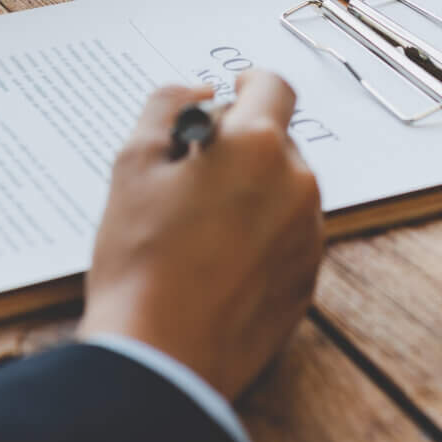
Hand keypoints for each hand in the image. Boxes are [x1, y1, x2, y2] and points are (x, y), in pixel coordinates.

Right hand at [79, 74, 324, 401]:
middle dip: (240, 147)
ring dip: (251, 193)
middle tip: (189, 176)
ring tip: (196, 228)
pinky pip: (288, 239)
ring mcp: (308, 236)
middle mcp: (297, 185)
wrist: (161, 357)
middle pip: (277, 142)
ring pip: (284, 191)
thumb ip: (166, 108)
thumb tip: (197, 91)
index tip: (231, 93)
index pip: (274, 87)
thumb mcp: (133, 166)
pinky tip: (215, 263)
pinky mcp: (307, 281)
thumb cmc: (140, 261)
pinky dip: (260, 238)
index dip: (249, 84)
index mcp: (258, 146)